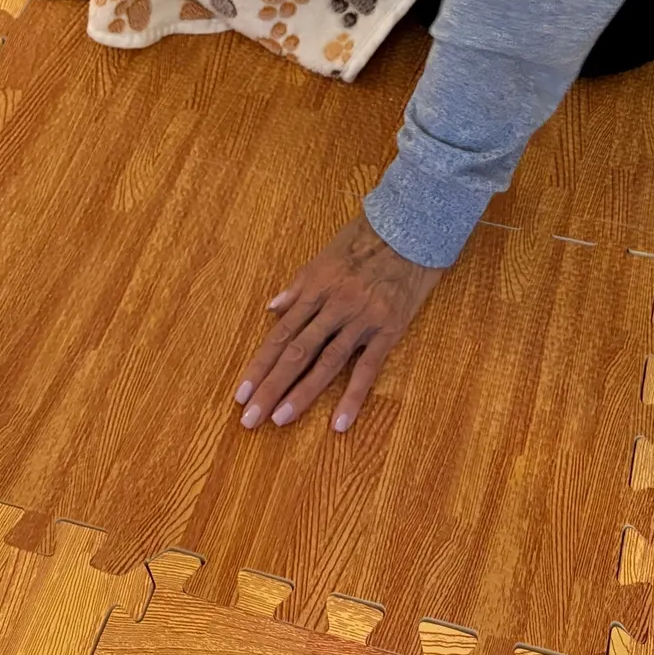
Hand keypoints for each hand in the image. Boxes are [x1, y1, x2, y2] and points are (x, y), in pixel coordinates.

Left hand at [236, 214, 442, 431]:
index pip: (281, 334)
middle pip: (297, 353)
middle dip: (271, 387)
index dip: (260, 365)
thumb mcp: (325, 256)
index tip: (241, 393)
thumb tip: (272, 309)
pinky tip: (339, 423)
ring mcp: (361, 320)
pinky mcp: (388, 330)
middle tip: (250, 419)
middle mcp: (334, 306)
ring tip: (279, 420)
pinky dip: (353, 397)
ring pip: (326, 363)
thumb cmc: (366, 241)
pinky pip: (368, 369)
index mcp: (316, 289)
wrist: (412, 231)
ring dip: (301, 394)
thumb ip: (299, 286)